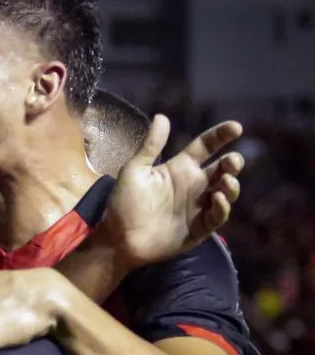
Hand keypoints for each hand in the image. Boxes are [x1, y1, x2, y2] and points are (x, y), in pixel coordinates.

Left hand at [99, 115, 243, 267]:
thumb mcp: (135, 171)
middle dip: (233, 162)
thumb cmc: (124, 203)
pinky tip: (216, 198)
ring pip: (226, 191)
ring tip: (226, 179)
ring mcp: (198, 206)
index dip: (221, 136)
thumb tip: (162, 116)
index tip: (236, 127)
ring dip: (231, 184)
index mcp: (179, 168)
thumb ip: (150, 146)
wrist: (119, 239)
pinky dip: (222, 207)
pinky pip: (218, 216)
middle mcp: (193, 185)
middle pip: (222, 169)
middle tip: (232, 161)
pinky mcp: (200, 227)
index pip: (206, 146)